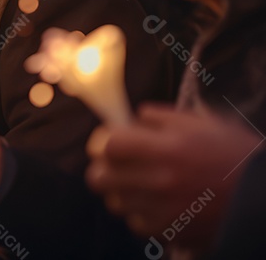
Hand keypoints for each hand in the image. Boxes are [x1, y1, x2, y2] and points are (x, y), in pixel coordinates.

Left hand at [86, 104, 262, 249]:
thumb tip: (131, 118)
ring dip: (121, 192)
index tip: (109, 143)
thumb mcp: (204, 124)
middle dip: (104, 168)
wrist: (263, 198)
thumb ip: (161, 118)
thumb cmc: (236, 155)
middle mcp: (162, 181)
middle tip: (115, 165)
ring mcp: (165, 210)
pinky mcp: (172, 232)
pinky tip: (155, 204)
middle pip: (100, 178)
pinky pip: (136, 223)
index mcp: (168, 148)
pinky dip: (140, 214)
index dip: (104, 142)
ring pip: (115, 202)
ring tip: (138, 185)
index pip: (109, 145)